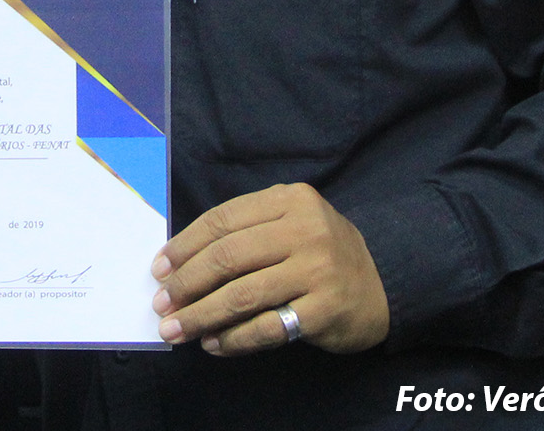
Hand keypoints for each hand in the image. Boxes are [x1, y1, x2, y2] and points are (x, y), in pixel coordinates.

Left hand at [151, 182, 389, 355]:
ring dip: (202, 315)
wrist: (384, 283)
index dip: (185, 245)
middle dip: (186, 283)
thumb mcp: (291, 222)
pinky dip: (234, 338)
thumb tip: (180, 262)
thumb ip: (246, 231)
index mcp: (289, 200)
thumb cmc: (321, 251)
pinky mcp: (325, 310)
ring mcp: (318, 270)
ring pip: (242, 294)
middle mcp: (304, 230)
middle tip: (162, 303)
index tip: (159, 268)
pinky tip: (214, 344)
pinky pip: (267, 327)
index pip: (222, 220)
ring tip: (177, 329)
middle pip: (227, 257)